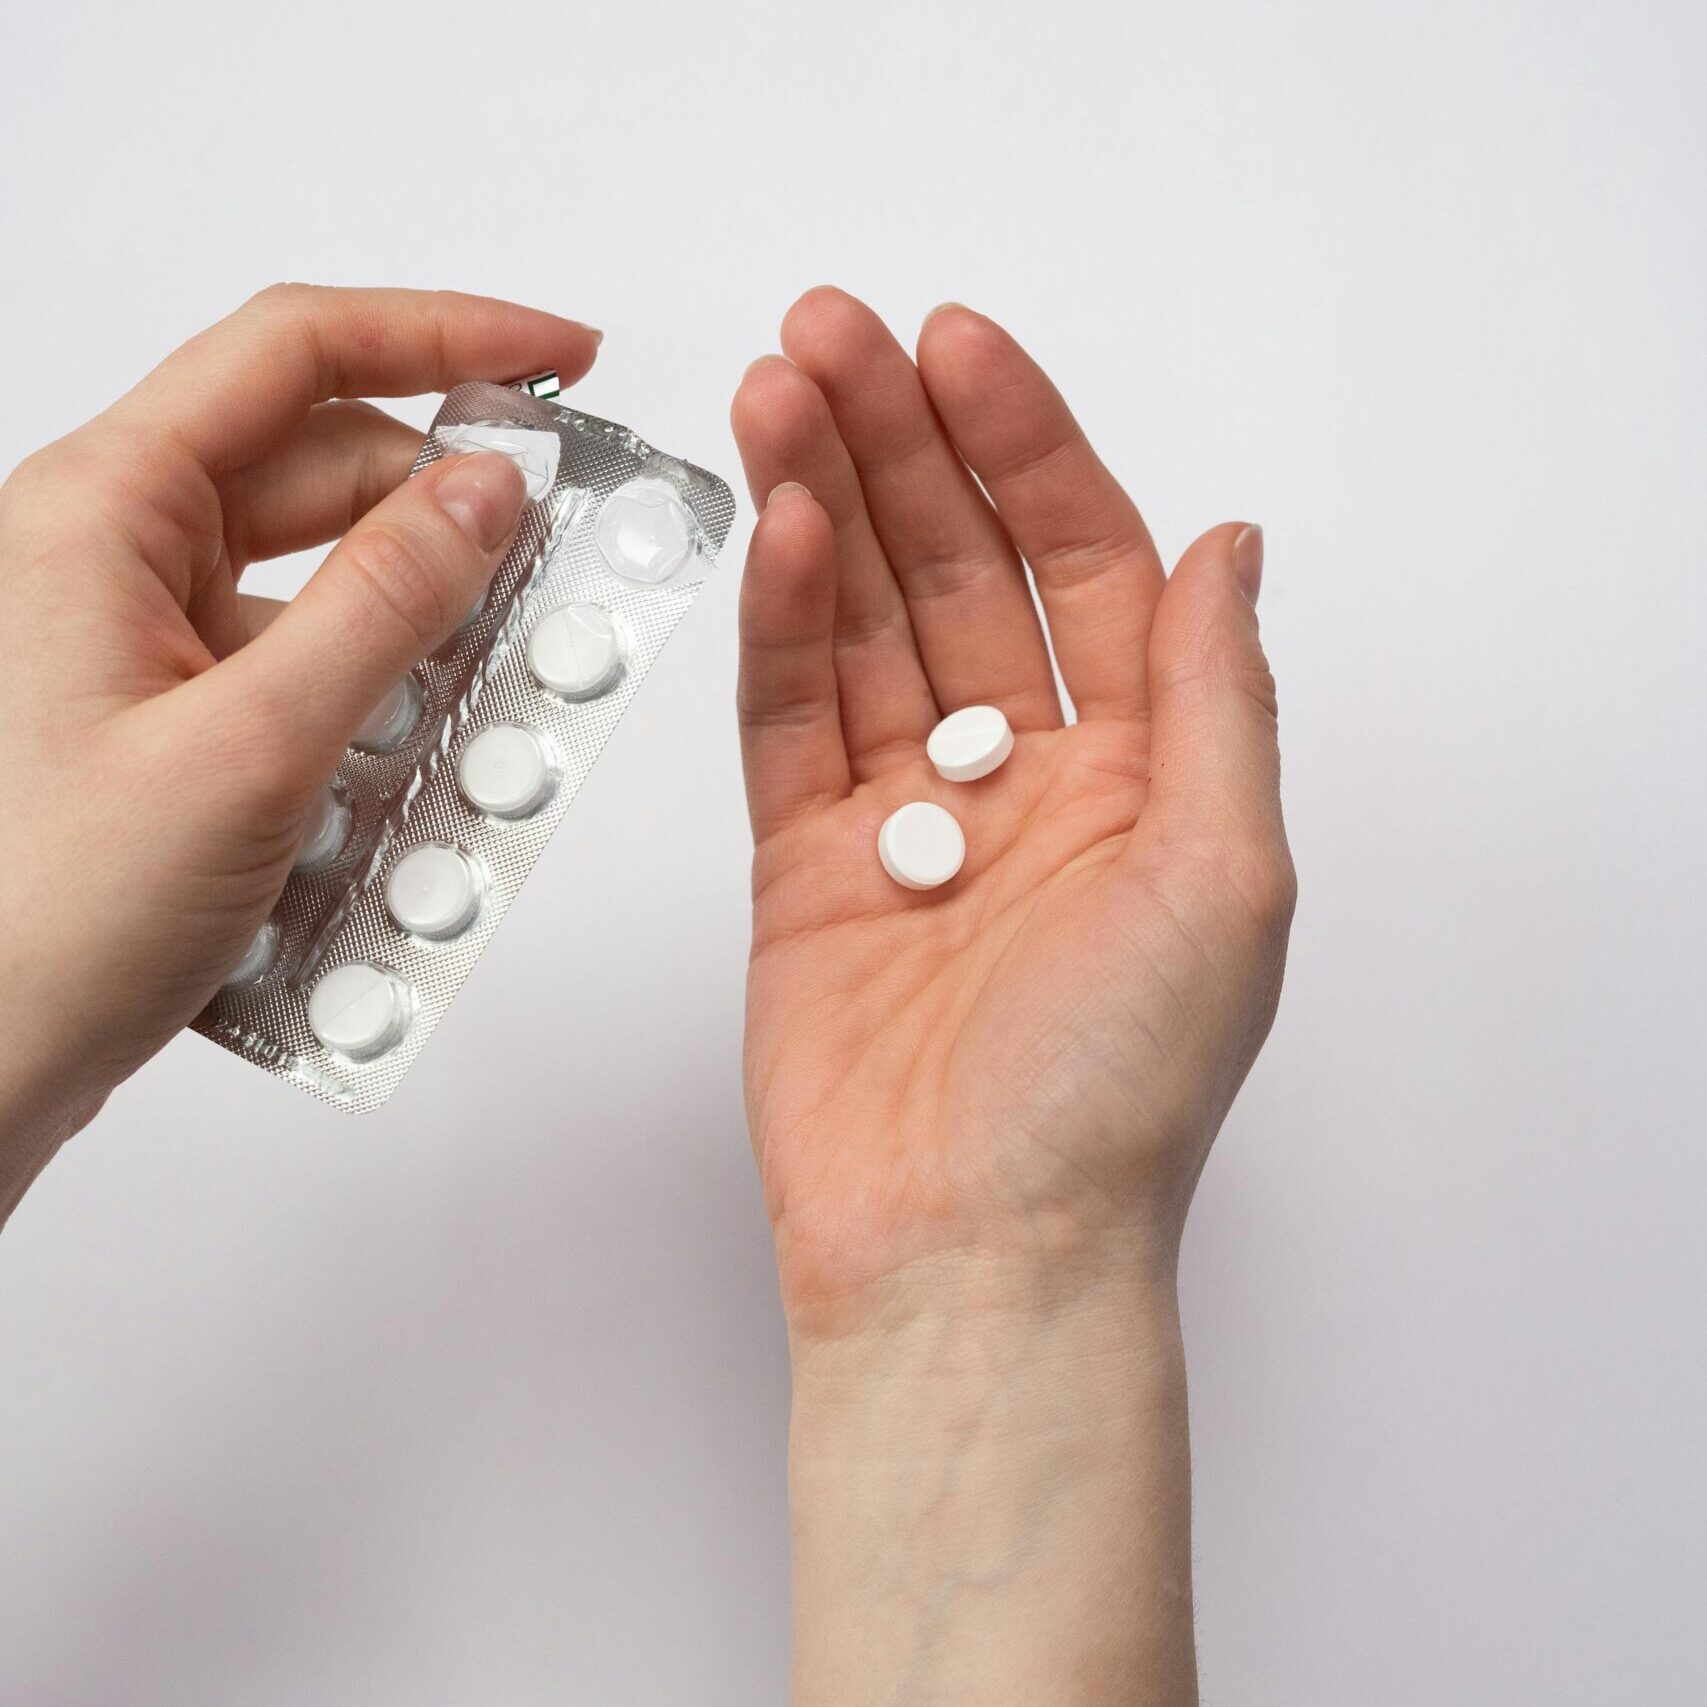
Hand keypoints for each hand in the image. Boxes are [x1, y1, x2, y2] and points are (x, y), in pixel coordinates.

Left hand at [0, 285, 598, 1214]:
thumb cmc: (40, 920)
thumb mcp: (253, 749)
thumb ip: (388, 606)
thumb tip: (490, 494)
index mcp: (101, 512)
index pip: (294, 356)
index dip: (443, 338)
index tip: (557, 361)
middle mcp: (115, 554)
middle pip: (325, 470)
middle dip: (454, 512)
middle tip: (569, 555)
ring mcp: (143, 636)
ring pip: (325, 577)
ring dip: (425, 625)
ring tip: (507, 683)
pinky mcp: (176, 712)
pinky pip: (305, 662)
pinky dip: (383, 697)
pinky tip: (429, 758)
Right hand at [731, 289, 1294, 1704]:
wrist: (968, 1250)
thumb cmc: (1111, 1093)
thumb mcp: (1223, 873)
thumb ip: (1216, 696)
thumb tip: (1233, 543)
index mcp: (1142, 769)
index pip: (1083, 563)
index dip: (1027, 446)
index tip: (959, 348)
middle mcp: (1027, 777)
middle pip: (956, 571)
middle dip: (899, 446)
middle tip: (832, 334)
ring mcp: (908, 814)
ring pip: (858, 622)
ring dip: (821, 503)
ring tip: (776, 393)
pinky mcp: (807, 864)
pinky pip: (788, 717)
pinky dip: (777, 622)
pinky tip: (770, 530)